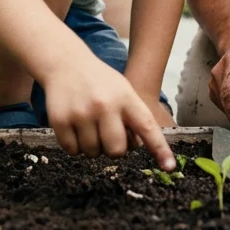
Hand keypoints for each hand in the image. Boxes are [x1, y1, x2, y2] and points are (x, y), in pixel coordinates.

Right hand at [42, 58, 175, 170]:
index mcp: (126, 98)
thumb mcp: (123, 90)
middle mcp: (104, 105)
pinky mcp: (60, 120)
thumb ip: (133, 117)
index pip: (147, 127)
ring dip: (92, 147)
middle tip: (107, 134)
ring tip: (89, 126)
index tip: (169, 167)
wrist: (66, 63)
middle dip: (113, 149)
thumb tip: (137, 147)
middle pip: (116, 150)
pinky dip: (74, 146)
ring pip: (92, 153)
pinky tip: (75, 128)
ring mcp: (81, 113)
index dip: (159, 149)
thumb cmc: (100, 82)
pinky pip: (72, 150)